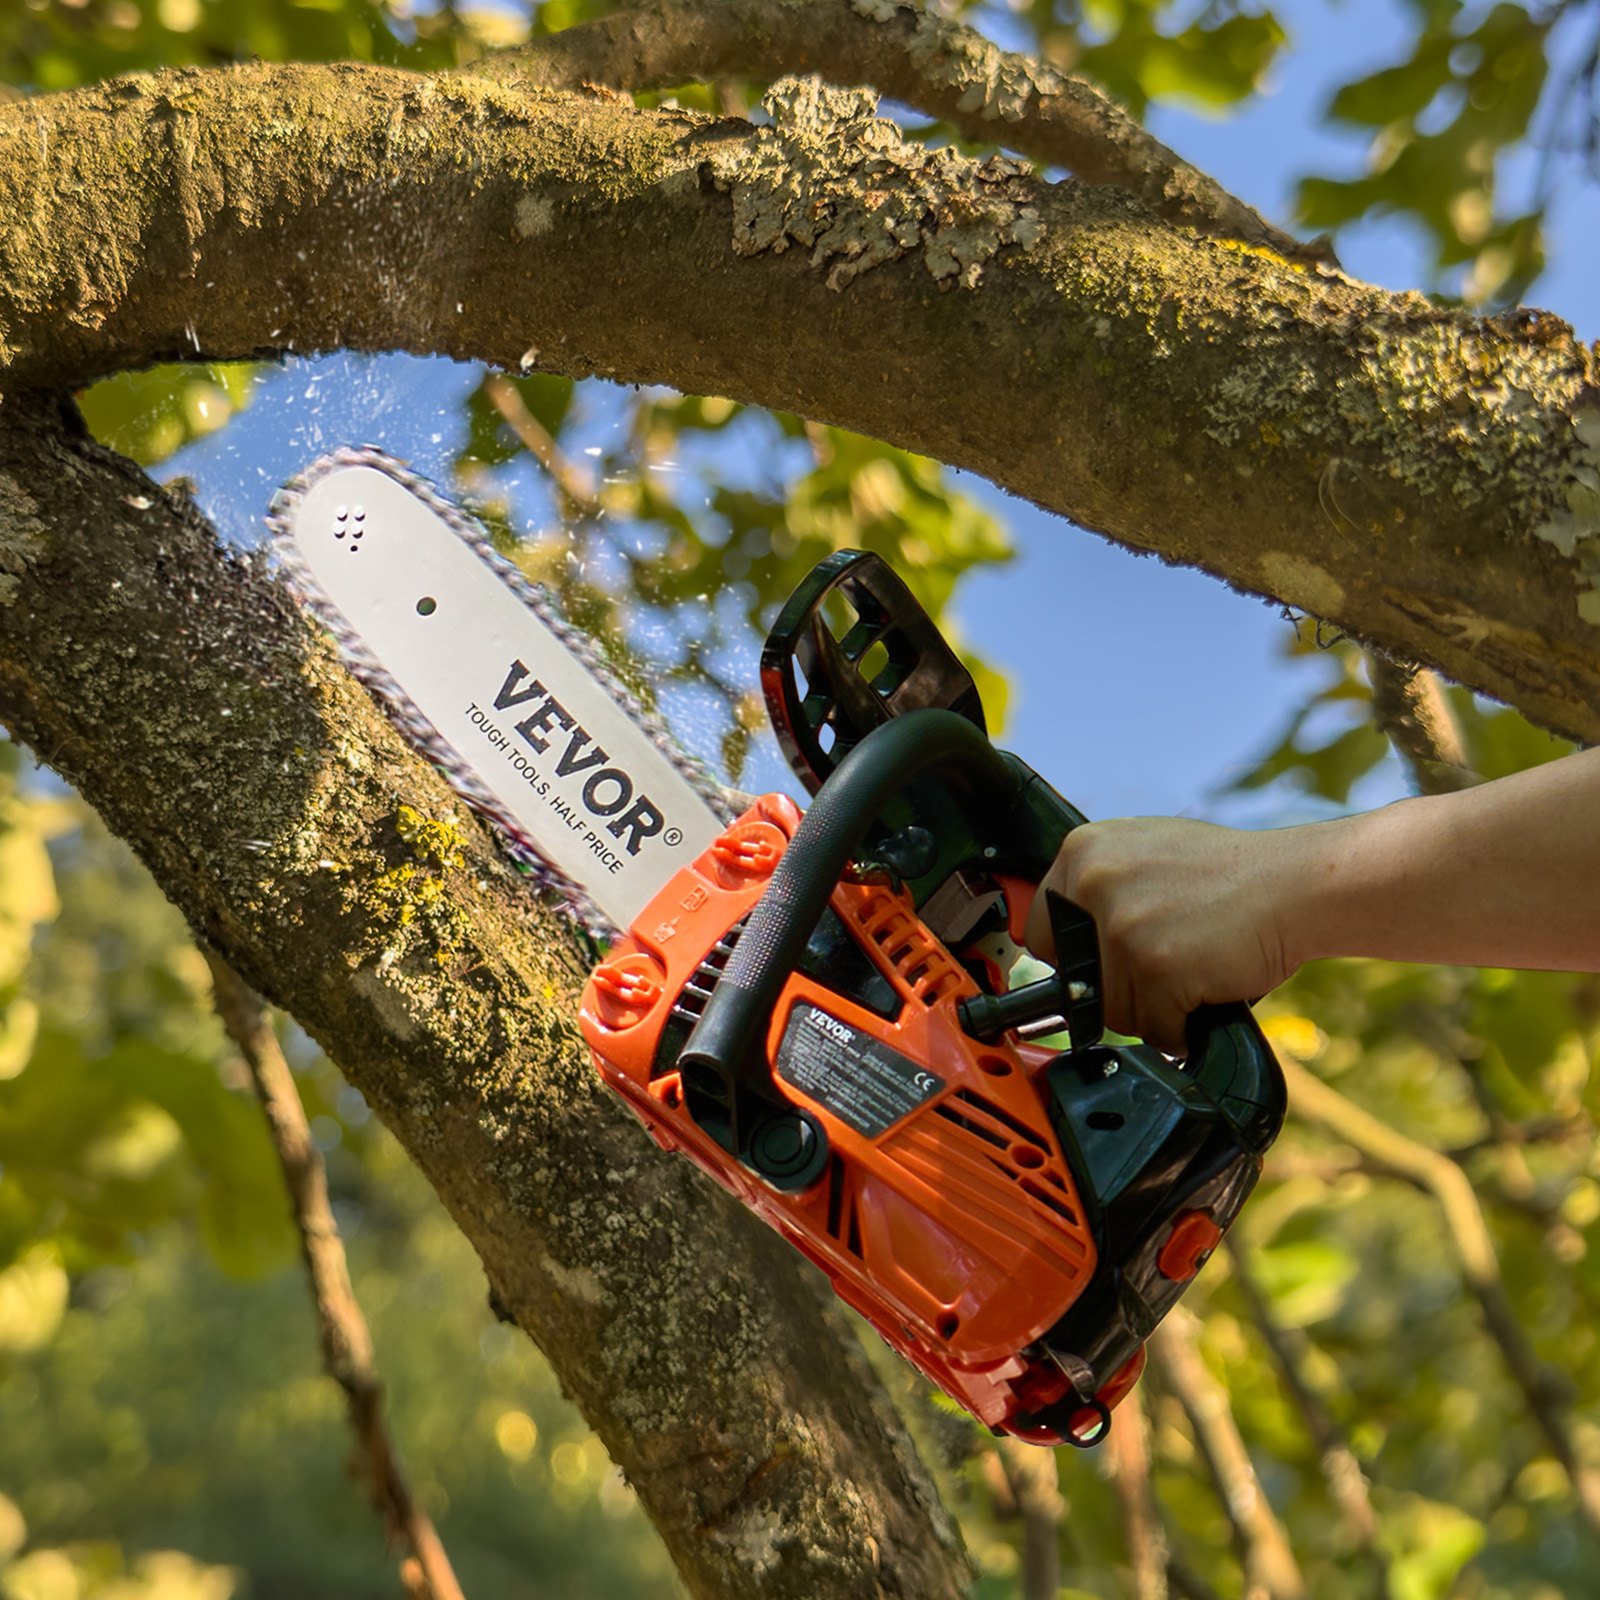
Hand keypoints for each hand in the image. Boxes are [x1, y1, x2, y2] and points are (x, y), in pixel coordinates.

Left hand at [1023, 817, 1306, 1053]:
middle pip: (1076, 980)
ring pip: (1113, 1010)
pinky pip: (1153, 1029)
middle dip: (1117, 989)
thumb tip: (1065, 938)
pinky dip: (1181, 1027)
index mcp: (1083, 851)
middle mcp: (1094, 883)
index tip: (1103, 964)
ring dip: (1153, 1010)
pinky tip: (1205, 994)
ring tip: (1190, 975)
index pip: (1041, 931)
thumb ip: (1099, 887)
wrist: (1295, 885)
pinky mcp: (1157, 967)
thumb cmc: (1229, 875)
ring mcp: (1124, 925)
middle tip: (1162, 969)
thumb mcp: (1144, 853)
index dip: (1076, 957)